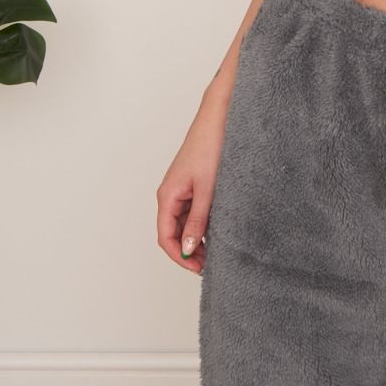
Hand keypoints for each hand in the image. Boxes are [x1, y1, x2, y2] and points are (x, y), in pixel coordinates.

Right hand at [156, 96, 229, 274]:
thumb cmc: (211, 146)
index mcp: (167, 196)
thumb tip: (186, 249)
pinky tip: (219, 228)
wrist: (219, 117)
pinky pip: (193, 209)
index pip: (165, 238)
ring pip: (185, 222)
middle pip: (173, 232)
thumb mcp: (207, 189)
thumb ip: (198, 221)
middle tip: (211, 264)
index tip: (199, 269)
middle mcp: (170, 194)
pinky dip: (203, 222)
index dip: (179, 257)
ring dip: (197, 237)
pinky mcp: (193, 183)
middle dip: (189, 251)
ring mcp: (182, 188)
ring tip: (217, 249)